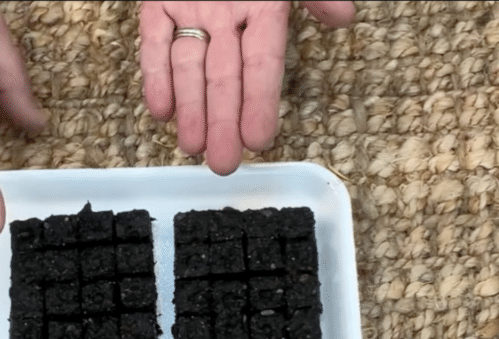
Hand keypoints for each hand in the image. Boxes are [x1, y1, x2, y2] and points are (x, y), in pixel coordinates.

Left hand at [140, 1, 354, 175]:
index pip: (265, 64)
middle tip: (222, 163)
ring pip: (190, 69)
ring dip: (191, 109)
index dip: (261, 101)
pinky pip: (155, 44)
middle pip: (226, 78)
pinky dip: (155, 75)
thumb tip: (343, 18)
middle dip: (223, 121)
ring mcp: (193, 11)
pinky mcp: (158, 3)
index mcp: (264, 10)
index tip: (261, 139)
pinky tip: (159, 111)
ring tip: (191, 147)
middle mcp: (229, 18)